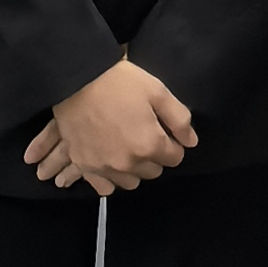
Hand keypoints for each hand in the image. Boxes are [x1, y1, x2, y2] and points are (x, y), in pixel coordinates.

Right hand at [26, 58, 194, 193]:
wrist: (77, 80)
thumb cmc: (120, 82)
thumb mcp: (157, 91)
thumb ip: (179, 119)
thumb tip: (191, 142)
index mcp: (149, 145)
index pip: (174, 158)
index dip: (173, 144)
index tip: (164, 132)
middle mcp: (128, 163)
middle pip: (153, 172)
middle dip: (154, 157)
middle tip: (144, 136)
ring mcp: (104, 167)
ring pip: (129, 182)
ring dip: (133, 170)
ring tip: (127, 150)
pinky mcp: (84, 165)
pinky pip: (102, 186)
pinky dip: (107, 179)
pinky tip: (108, 165)